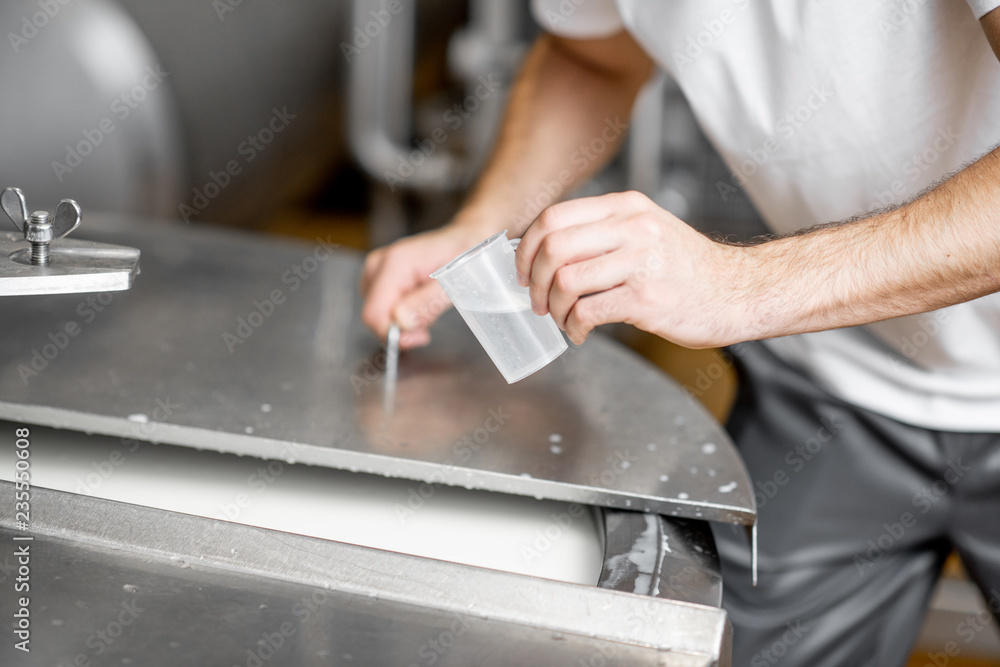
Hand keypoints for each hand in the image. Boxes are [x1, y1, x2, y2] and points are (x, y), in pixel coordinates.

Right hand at [361, 225, 484, 348]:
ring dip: (403, 321)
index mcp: (395, 263)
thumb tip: (400, 322)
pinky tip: (419, 302)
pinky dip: (401, 313)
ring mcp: (376, 269)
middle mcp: (379, 263)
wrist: (466, 240)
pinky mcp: (378, 276)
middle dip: (400, 328)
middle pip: (373, 315)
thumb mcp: (454, 284)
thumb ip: (426, 304)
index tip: (421, 337)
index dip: (394, 334)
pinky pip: (382, 307)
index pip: (374, 313)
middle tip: (429, 325)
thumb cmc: (464, 259)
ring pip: (377, 314)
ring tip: (428, 307)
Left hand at [515, 191, 754, 347]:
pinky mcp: (646, 300)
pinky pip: (587, 313)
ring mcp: (640, 263)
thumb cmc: (688, 267)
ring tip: (562, 319)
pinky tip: (579, 333)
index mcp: (626, 208)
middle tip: (537, 301)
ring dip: (553, 309)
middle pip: (553, 248)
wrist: (739, 291)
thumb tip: (547, 251)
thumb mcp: (647, 229)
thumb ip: (603, 232)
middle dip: (533, 282)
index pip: (554, 217)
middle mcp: (632, 229)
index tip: (523, 271)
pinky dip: (573, 328)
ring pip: (565, 282)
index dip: (526, 248)